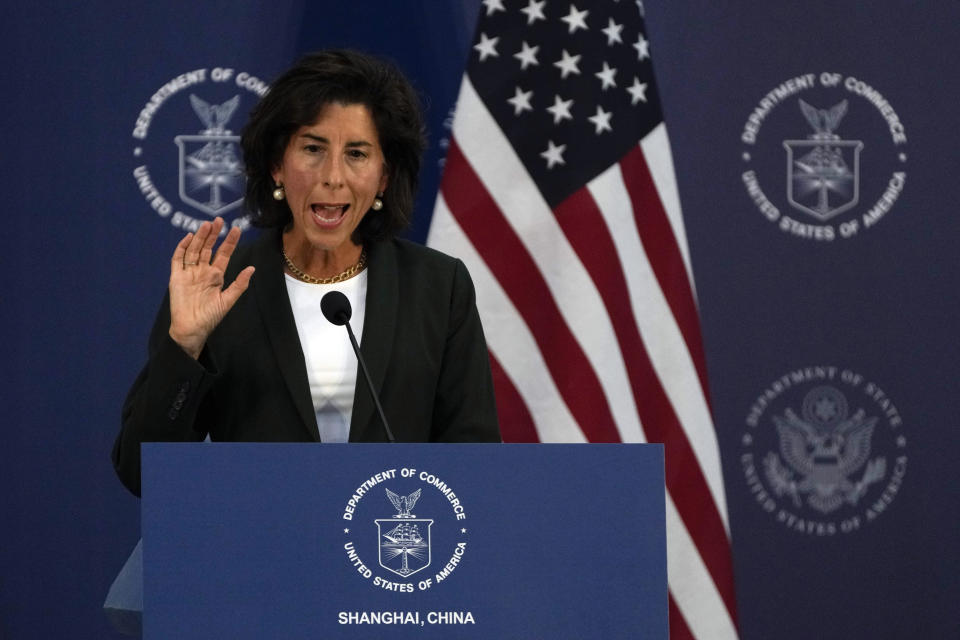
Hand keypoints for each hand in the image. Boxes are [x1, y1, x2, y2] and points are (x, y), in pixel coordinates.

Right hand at [168, 217, 254, 358]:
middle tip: (218, 220)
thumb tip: (252, 268)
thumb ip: (239, 284)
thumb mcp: (228, 300)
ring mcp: (189, 273)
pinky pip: (178, 259)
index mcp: (216, 276)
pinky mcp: (176, 277)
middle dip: (213, 234)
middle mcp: (202, 271)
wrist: (191, 329)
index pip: (223, 254)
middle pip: (208, 248)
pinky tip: (189, 238)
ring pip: (194, 250)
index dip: (229, 242)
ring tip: (206, 224)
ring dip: (199, 237)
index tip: (237, 229)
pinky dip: (182, 248)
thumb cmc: (210, 317)